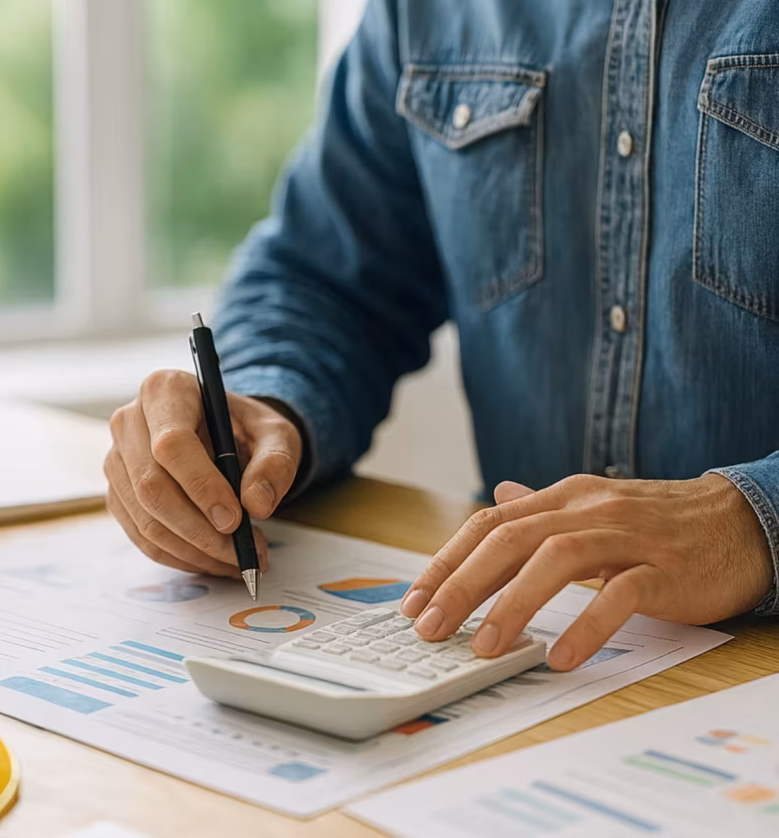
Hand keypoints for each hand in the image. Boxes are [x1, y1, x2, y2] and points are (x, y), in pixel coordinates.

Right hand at [104, 370, 302, 576]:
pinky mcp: (118, 493)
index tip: (235, 519)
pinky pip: (141, 535)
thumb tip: (257, 504)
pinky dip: (180, 556)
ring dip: (193, 550)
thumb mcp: (277, 434)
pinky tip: (212, 560)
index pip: (171, 444)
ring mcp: (118, 459)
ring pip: (145, 518)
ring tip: (238, 560)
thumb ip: (275, 462)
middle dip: (199, 530)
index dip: (201, 486)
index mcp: (166, 390)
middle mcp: (130, 421)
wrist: (226, 434)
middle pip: (152, 486)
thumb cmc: (247, 428)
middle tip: (243, 553)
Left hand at [400, 474, 772, 669]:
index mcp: (563, 498)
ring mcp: (625, 538)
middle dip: (463, 583)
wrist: (738, 521)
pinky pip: (619, 595)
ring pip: (556, 558)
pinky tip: (559, 658)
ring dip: (513, 603)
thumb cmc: (656, 522)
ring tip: (484, 647)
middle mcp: (586, 510)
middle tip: (430, 627)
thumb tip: (495, 496)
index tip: (415, 600)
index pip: (489, 523)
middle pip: (510, 538)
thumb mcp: (592, 506)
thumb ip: (541, 506)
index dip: (448, 560)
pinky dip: (587, 626)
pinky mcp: (663, 570)